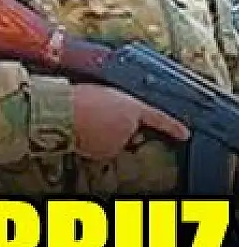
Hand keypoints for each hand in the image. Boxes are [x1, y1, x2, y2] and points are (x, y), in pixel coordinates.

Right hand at [72, 83, 189, 159]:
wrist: (62, 113)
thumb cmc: (79, 98)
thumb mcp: (104, 93)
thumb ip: (120, 106)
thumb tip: (120, 116)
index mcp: (132, 108)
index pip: (159, 118)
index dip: (173, 127)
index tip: (184, 134)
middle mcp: (129, 128)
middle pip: (128, 130)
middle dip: (117, 125)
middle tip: (97, 114)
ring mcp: (117, 142)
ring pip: (113, 140)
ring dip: (103, 134)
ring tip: (85, 120)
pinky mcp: (102, 153)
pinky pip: (101, 149)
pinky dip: (93, 143)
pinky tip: (81, 131)